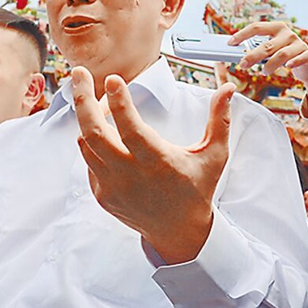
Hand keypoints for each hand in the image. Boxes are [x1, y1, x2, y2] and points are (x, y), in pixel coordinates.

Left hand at [71, 67, 234, 263]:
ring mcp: (112, 187)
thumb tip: (228, 88)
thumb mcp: (214, 155)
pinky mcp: (102, 195)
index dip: (119, 102)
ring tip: (92, 97)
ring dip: (86, 117)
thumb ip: (220, 120)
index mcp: (158, 162)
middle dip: (83, 99)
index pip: (130, 128)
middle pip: (94, 133)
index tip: (115, 79)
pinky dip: (91, 141)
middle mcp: (130, 175)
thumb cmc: (198, 189)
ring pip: (86, 145)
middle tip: (79, 74)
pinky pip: (89, 161)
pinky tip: (100, 127)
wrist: (179, 232)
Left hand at [230, 22, 307, 116]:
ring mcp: (298, 44)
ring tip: (263, 72)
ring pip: (282, 54)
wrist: (307, 64)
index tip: (231, 43)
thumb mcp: (272, 49)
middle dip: (253, 55)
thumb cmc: (284, 55)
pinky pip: (300, 59)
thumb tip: (236, 54)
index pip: (257, 27)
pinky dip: (294, 63)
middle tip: (242, 65)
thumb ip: (259, 48)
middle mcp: (287, 34)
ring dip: (270, 64)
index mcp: (276, 27)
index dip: (242, 34)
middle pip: (267, 44)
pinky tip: (288, 66)